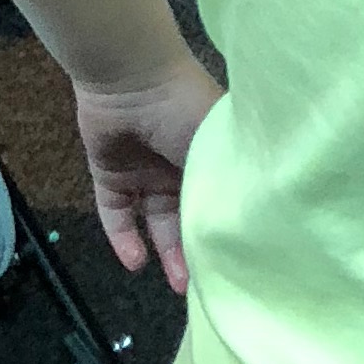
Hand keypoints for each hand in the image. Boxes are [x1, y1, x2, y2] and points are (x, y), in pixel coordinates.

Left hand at [74, 52, 221, 295]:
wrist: (130, 78)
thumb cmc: (185, 108)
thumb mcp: (217, 147)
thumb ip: (230, 183)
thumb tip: (251, 225)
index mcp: (212, 156)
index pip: (220, 201)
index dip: (227, 231)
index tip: (240, 263)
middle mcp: (181, 168)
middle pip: (190, 217)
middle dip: (198, 250)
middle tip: (210, 285)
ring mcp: (146, 172)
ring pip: (157, 222)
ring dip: (166, 252)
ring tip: (177, 283)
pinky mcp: (112, 176)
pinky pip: (117, 214)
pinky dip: (123, 238)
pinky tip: (135, 262)